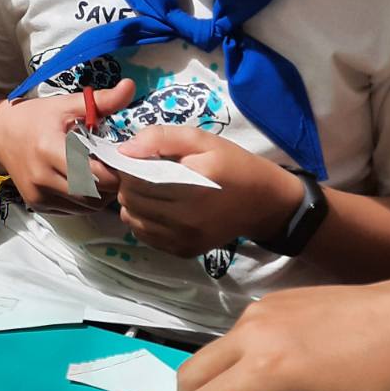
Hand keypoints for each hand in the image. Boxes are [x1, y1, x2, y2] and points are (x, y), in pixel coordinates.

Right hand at [0, 81, 135, 214]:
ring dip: (101, 195)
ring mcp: (38, 195)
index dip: (114, 170)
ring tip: (101, 174)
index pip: (94, 174)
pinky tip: (84, 182)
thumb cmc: (35, 117)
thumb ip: (100, 100)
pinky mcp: (38, 205)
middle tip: (115, 167)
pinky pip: (73, 210)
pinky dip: (85, 200)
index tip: (120, 158)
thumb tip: (129, 87)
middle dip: (111, 185)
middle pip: (93, 195)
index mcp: (48, 149)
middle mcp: (41, 177)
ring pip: (86, 207)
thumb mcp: (66, 104)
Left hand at [114, 127, 305, 256]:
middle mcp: (186, 219)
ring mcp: (184, 239)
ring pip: (132, 220)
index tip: (137, 159)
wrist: (265, 203)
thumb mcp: (202, 140)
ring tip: (152, 191)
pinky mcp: (184, 251)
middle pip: (130, 200)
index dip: (128, 167)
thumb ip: (161, 139)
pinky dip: (143, 221)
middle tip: (144, 173)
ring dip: (134, 203)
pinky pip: (145, 236)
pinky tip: (159, 208)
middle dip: (129, 184)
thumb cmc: (233, 165)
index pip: (135, 179)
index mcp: (191, 186)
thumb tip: (124, 150)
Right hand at [176, 278, 389, 390]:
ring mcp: (256, 311)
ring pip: (212, 354)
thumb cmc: (381, 380)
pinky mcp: (268, 300)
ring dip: (218, 386)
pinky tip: (281, 375)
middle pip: (190, 374)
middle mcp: (249, 334)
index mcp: (266, 368)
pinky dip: (239, 363)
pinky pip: (237, 336)